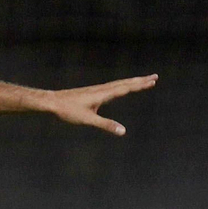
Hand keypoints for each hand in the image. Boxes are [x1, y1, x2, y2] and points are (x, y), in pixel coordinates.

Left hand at [42, 74, 157, 135]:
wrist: (52, 102)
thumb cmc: (68, 110)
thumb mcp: (88, 120)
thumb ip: (106, 125)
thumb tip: (123, 131)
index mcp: (103, 94)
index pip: (125, 88)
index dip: (139, 85)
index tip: (152, 81)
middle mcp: (102, 89)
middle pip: (125, 83)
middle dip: (140, 81)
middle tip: (154, 77)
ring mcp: (97, 89)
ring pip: (118, 83)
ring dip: (132, 81)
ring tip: (143, 80)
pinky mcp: (92, 92)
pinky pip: (111, 86)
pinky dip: (121, 84)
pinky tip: (120, 87)